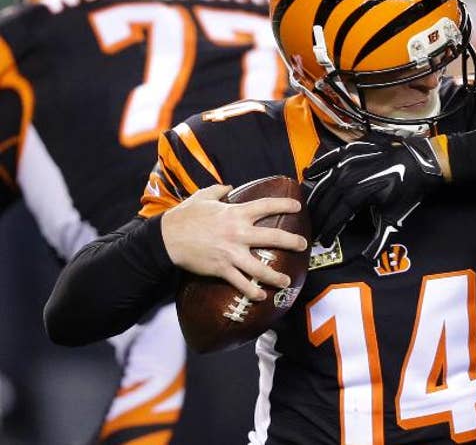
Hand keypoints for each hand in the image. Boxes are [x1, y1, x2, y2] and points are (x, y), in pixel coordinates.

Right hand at [161, 185, 305, 300]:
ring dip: (276, 276)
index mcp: (236, 213)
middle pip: (273, 237)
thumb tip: (229, 187)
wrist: (165, 238)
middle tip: (302, 245)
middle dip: (292, 241)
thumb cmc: (184, 216)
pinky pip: (241, 283)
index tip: (298, 207)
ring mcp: (231, 253)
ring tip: (287, 281)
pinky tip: (260, 296)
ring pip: (260, 267)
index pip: (266, 206)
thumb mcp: (202, 197)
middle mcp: (238, 233)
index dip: (284, 205)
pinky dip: (251, 291)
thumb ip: (219, 190)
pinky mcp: (222, 269)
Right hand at [302, 138, 442, 253]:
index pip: (337, 215)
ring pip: (326, 179)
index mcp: (358, 193)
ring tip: (308, 208)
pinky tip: (309, 171)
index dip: (329, 229)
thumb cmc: (409, 189)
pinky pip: (331, 156)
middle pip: (327, 199)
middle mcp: (349, 175)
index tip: (323, 240)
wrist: (422, 162)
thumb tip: (369, 257)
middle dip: (319, 216)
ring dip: (316, 195)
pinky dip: (320, 164)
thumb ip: (379, 237)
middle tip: (311, 228)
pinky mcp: (354, 149)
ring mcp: (351, 160)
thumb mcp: (394, 216)